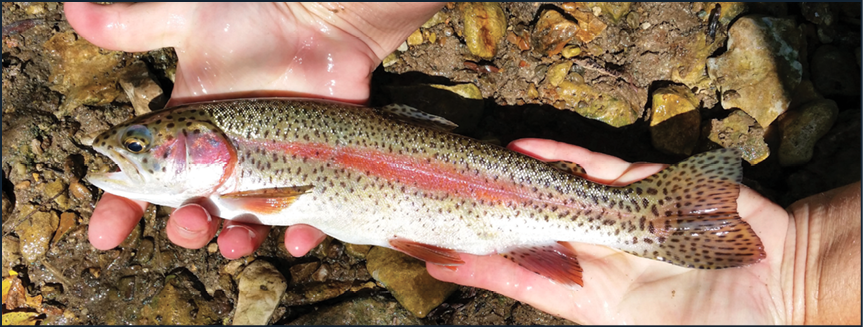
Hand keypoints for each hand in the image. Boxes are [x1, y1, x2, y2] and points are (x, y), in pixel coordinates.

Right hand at [66, 2, 443, 257]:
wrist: (316, 13)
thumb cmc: (253, 14)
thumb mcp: (187, 20)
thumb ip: (133, 26)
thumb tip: (71, 7)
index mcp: (188, 132)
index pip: (145, 180)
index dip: (121, 209)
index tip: (104, 234)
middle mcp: (226, 157)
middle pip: (197, 209)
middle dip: (188, 227)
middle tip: (190, 219)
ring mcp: (270, 165)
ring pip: (248, 220)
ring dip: (237, 239)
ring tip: (234, 239)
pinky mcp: (314, 166)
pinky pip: (310, 212)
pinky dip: (306, 232)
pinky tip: (299, 238)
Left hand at [428, 138, 792, 323]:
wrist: (781, 282)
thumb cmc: (724, 322)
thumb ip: (591, 311)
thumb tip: (563, 304)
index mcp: (591, 296)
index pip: (523, 280)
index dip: (480, 270)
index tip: (434, 261)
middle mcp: (594, 253)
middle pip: (528, 230)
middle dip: (487, 219)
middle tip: (439, 204)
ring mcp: (614, 216)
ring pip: (552, 194)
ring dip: (512, 184)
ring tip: (467, 173)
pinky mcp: (641, 184)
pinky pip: (592, 168)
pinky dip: (558, 157)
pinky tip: (522, 150)